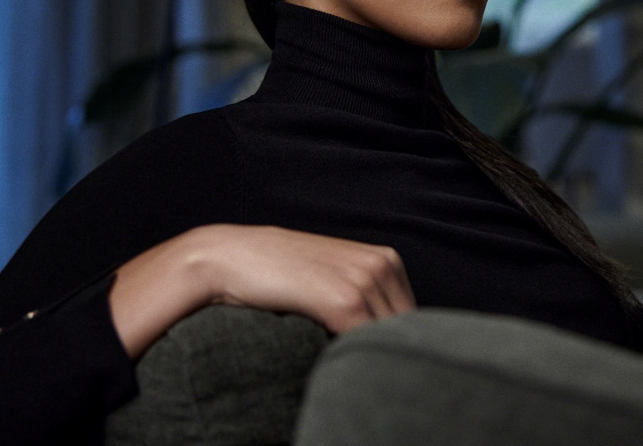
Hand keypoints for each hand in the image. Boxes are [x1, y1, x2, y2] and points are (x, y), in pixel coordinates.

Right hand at [108, 224, 414, 358]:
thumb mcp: (328, 282)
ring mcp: (365, 280)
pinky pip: (368, 343)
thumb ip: (360, 303)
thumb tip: (384, 342)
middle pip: (410, 329)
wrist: (228, 257)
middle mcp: (382, 266)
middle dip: (395, 355)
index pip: (413, 317)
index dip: (404, 345)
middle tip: (380, 383)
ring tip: (360, 385)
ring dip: (379, 363)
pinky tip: (344, 379)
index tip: (394, 369)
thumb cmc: (275, 275)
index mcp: (385, 260)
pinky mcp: (345, 300)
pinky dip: (361, 365)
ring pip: (393, 338)